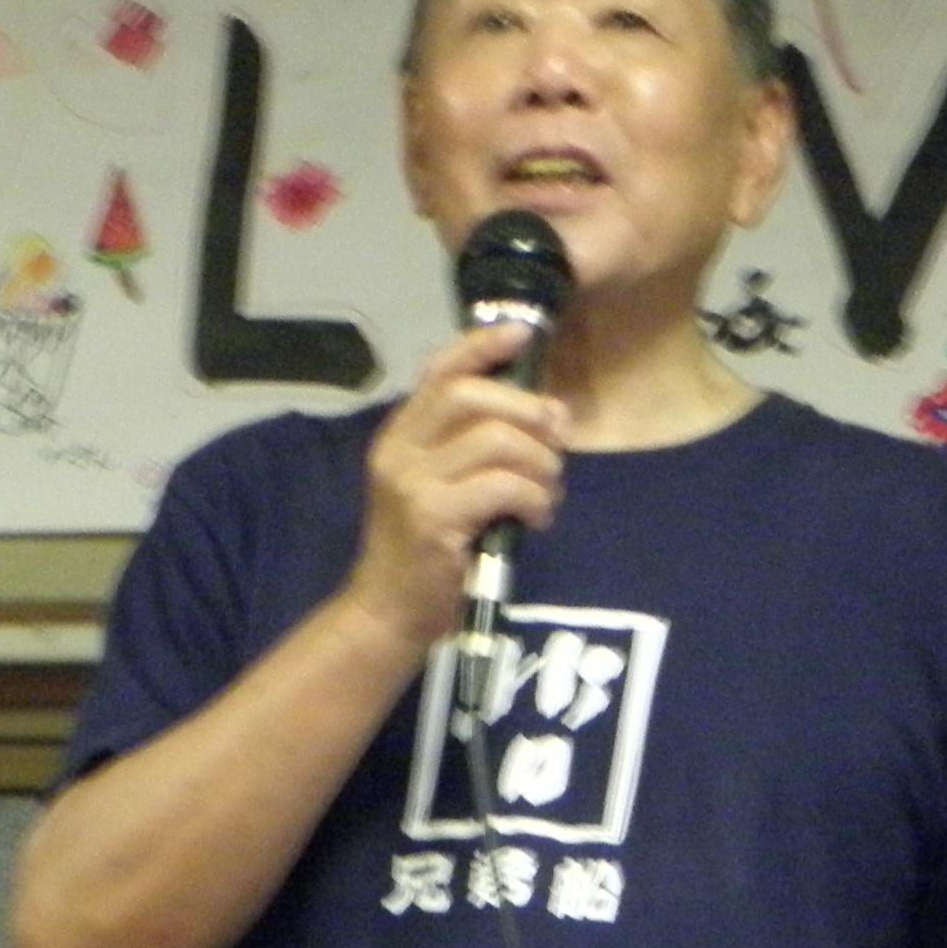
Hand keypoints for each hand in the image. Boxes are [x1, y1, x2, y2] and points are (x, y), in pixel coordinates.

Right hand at [346, 322, 568, 650]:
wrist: (389, 612)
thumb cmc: (425, 552)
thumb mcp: (441, 488)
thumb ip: (476, 449)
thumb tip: (548, 412)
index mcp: (400, 436)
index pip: (438, 371)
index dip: (481, 345)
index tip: (521, 335)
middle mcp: (399, 451)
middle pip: (471, 396)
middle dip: (526, 409)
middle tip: (557, 437)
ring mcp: (413, 484)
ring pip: (495, 440)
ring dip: (540, 462)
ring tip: (546, 490)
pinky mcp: (434, 518)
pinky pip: (504, 486)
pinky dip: (535, 497)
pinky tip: (537, 517)